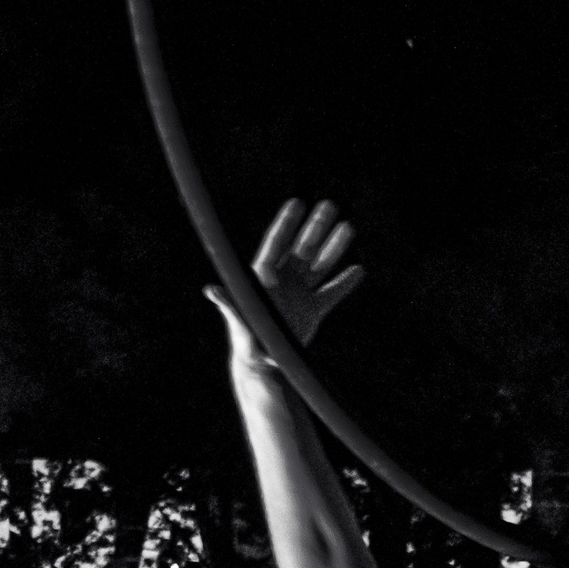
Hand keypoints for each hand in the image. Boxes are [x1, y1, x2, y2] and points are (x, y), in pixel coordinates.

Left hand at [209, 197, 363, 360]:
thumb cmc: (246, 341)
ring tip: (348, 228)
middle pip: (302, 248)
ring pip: (320, 265)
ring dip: (334, 247)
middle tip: (330, 206)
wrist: (263, 364)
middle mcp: (283, 279)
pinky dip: (345, 282)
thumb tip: (210, 290)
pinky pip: (332, 292)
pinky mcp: (313, 310)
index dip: (286, 224)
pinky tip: (358, 270)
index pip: (276, 244)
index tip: (297, 203)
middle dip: (316, 227)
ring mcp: (299, 293)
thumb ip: (228, 304)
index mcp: (264, 277)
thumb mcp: (238, 321)